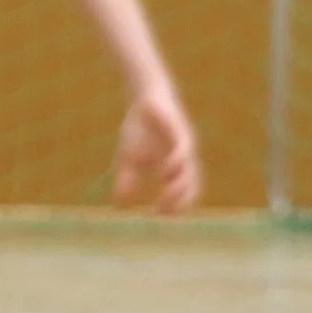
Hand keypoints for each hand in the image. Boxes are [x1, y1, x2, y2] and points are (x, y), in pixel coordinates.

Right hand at [113, 84, 200, 212]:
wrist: (144, 99)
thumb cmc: (140, 129)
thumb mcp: (129, 159)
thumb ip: (127, 181)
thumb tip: (120, 206)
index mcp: (175, 168)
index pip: (183, 193)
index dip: (174, 207)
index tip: (156, 214)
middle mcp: (184, 160)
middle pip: (191, 186)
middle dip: (178, 201)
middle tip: (162, 211)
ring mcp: (185, 146)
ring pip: (190, 171)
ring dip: (179, 187)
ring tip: (164, 196)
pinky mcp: (181, 131)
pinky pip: (185, 150)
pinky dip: (176, 163)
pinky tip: (165, 171)